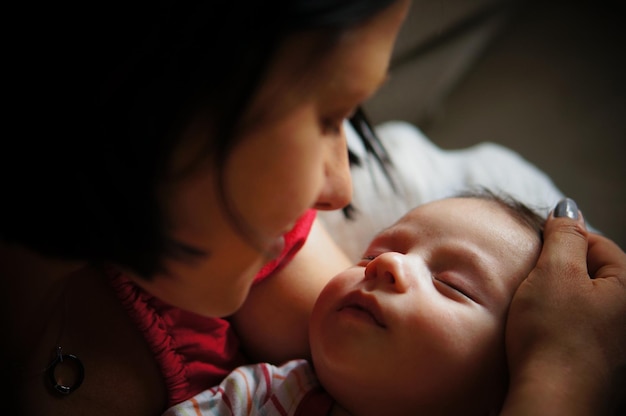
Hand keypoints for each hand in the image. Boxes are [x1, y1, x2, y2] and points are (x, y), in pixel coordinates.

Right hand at [503, 198, 625, 414]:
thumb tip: (568, 207)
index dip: (564, 241)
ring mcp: (617, 342)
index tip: (537, 249)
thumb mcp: (555, 273)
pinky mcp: (600, 363)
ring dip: (557, 299)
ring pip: (583, 302)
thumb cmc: (554, 338)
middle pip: (591, 274)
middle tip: (533, 281)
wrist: (551, 402)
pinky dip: (559, 324)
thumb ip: (564, 235)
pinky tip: (542, 332)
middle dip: (559, 271)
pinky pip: (578, 328)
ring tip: (534, 308)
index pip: (599, 245)